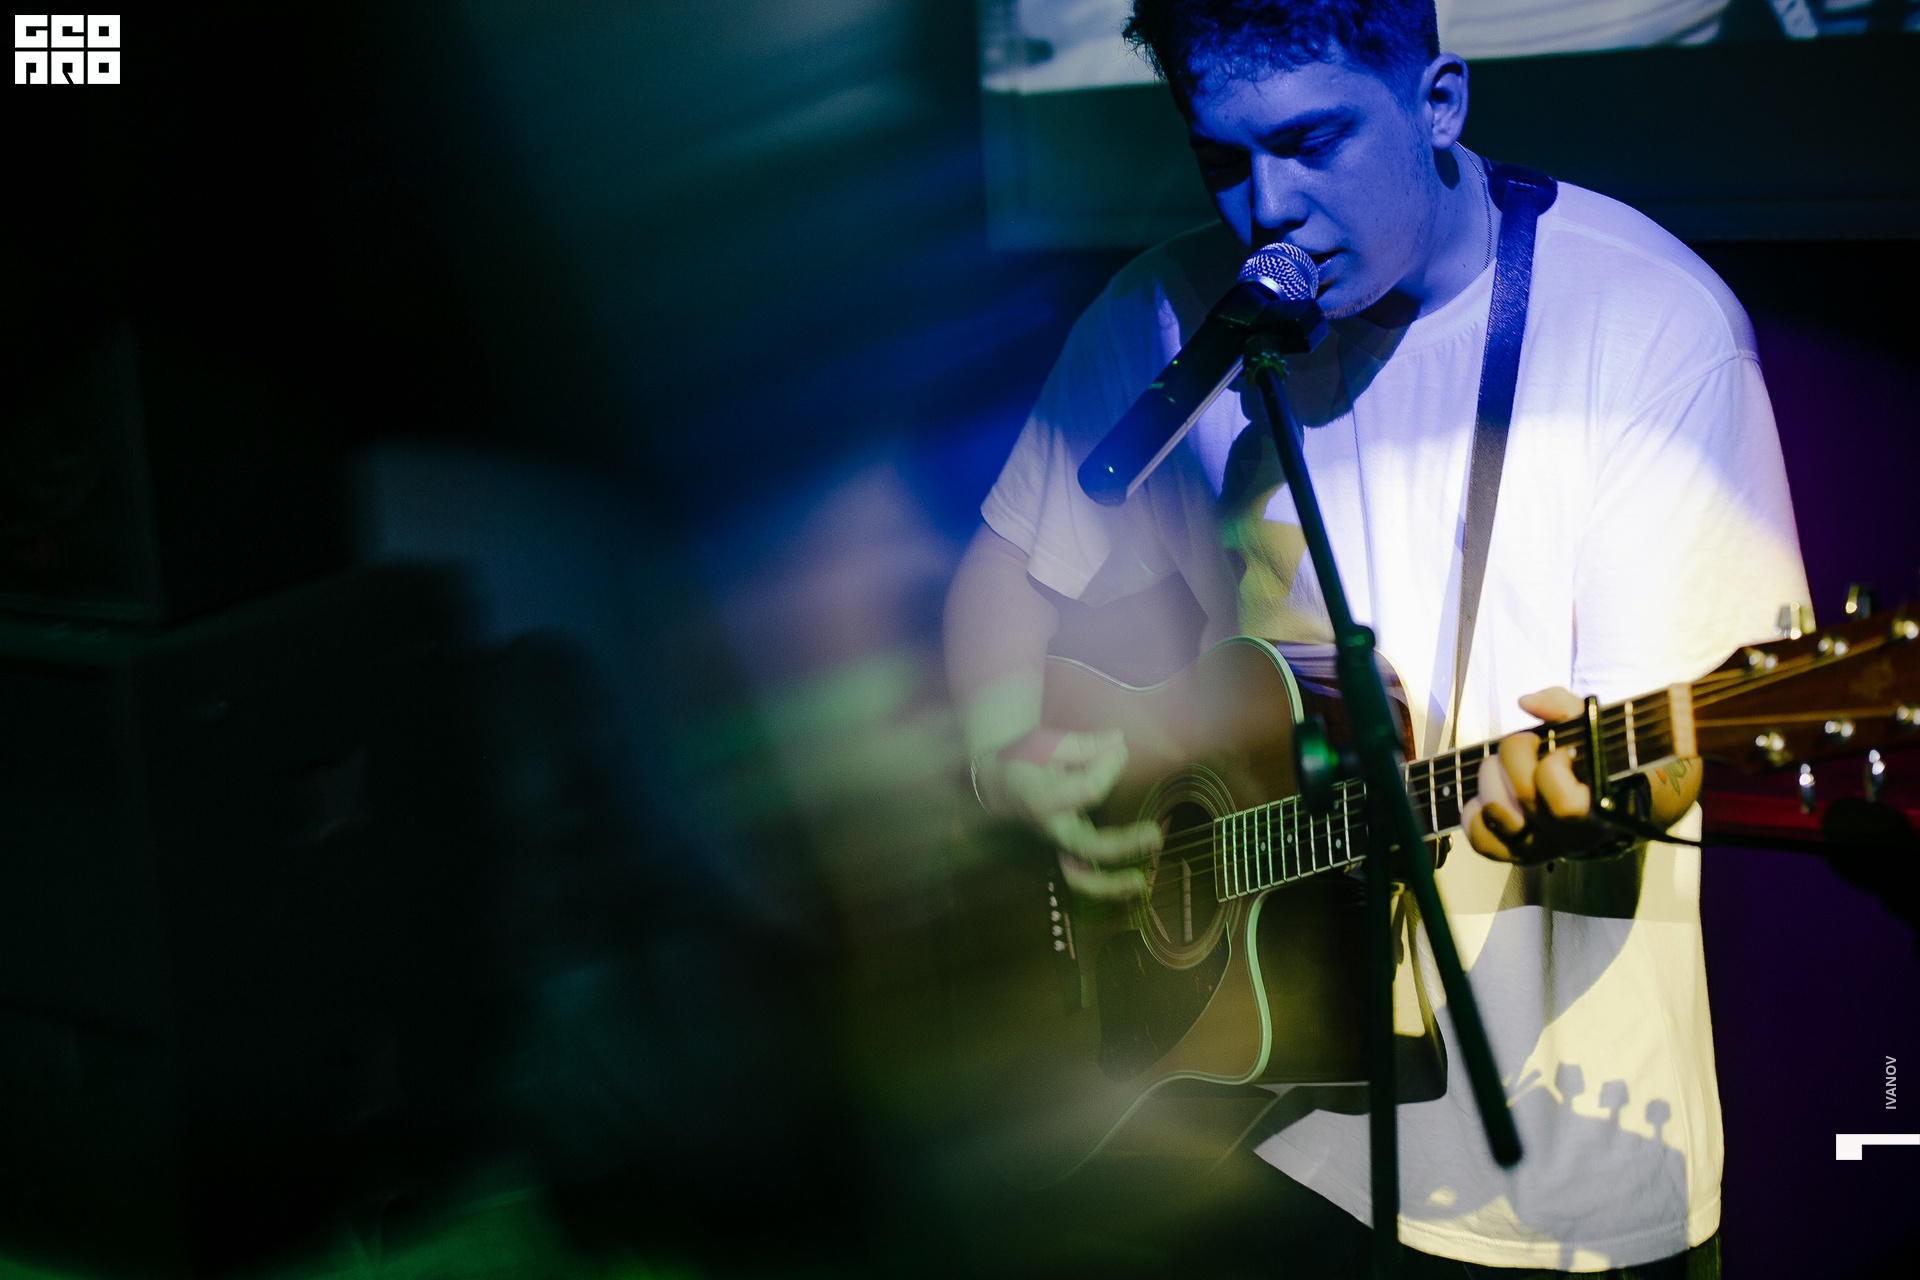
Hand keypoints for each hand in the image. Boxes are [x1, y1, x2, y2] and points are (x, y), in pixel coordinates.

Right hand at [974, 727, 1159, 899]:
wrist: (994, 785)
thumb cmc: (1021, 761)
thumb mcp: (1044, 744)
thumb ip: (1083, 746)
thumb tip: (1119, 743)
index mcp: (1040, 797)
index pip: (1086, 790)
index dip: (1108, 768)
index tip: (1118, 749)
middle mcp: (1048, 827)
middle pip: (1084, 846)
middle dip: (1121, 845)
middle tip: (1155, 835)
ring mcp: (1054, 845)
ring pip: (1077, 877)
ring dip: (1110, 885)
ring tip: (1140, 882)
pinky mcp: (1062, 853)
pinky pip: (1081, 878)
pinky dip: (1105, 887)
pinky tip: (1135, 883)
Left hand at [1460, 686, 1704, 863]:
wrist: (1608, 799)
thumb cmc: (1598, 756)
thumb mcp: (1593, 725)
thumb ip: (1565, 707)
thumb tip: (1528, 702)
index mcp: (1601, 809)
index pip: (1565, 805)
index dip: (1552, 768)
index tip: (1560, 748)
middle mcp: (1573, 837)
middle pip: (1525, 799)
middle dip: (1514, 757)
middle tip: (1524, 741)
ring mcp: (1544, 848)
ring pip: (1499, 818)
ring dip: (1490, 780)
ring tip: (1500, 766)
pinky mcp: (1517, 852)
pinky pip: (1484, 842)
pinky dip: (1473, 816)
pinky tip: (1482, 795)